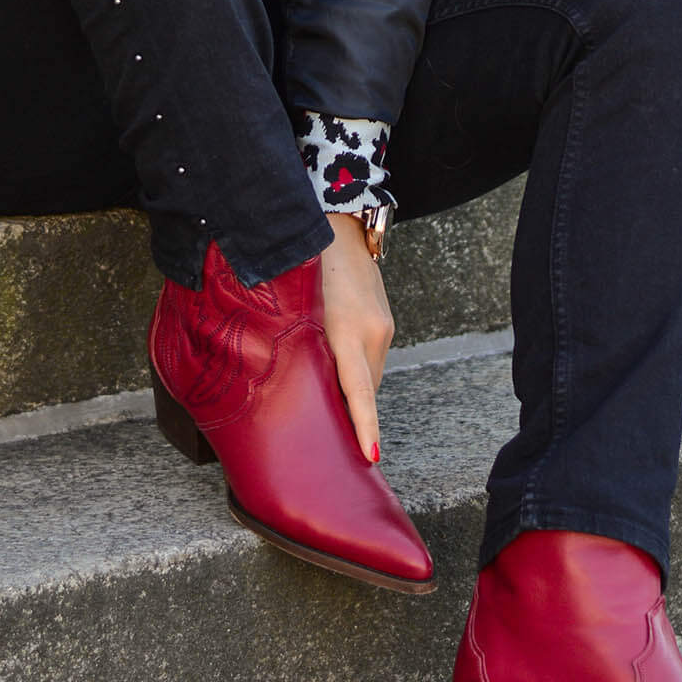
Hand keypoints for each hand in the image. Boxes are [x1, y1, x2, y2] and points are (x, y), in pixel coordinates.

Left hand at [321, 213, 393, 463]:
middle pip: (366, 389)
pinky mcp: (385, 319)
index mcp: (347, 331)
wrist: (338, 225)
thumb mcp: (297, 309)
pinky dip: (357, 368)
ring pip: (370, 374)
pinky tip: (336, 365)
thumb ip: (301, 347)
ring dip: (352, 388)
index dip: (365, 425)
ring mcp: (383, 326)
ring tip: (323, 396)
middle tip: (324, 438)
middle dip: (351, 414)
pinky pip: (372, 356)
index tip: (371, 456)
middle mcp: (373, 332)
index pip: (361, 390)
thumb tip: (296, 385)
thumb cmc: (305, 266)